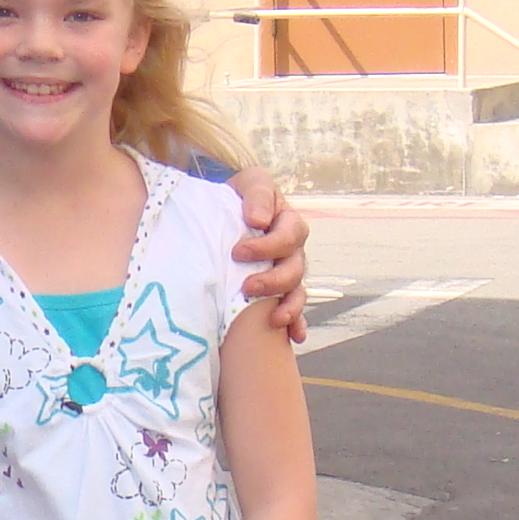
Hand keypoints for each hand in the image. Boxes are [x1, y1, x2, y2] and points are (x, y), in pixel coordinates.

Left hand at [224, 165, 310, 342]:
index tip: (237, 252)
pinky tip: (294, 336)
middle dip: (274, 281)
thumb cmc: (237, 197)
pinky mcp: (277, 292)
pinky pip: (294, 310)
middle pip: (296, 268)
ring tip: (273, 319)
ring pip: (297, 292)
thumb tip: (258, 219)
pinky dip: (296, 323)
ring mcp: (287, 272)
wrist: (221, 212)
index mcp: (288, 222)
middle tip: (247, 287)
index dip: (268, 246)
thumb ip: (257, 194)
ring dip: (288, 306)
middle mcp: (292, 250)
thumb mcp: (249, 183)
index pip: (290, 235)